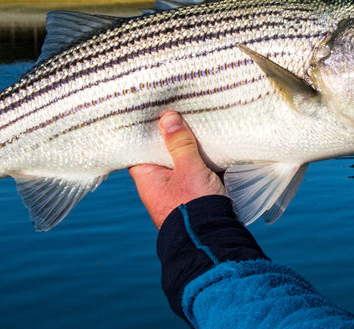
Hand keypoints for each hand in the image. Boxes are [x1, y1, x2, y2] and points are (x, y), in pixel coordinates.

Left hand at [130, 112, 226, 228]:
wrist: (213, 241)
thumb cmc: (195, 207)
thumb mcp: (189, 169)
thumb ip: (180, 143)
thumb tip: (168, 118)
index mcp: (147, 178)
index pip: (140, 148)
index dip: (147, 130)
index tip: (155, 111)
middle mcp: (158, 185)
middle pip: (162, 153)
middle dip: (173, 136)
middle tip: (180, 111)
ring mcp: (176, 191)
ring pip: (180, 162)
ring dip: (190, 148)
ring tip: (197, 122)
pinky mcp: (194, 195)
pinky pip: (195, 172)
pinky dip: (202, 160)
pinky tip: (212, 143)